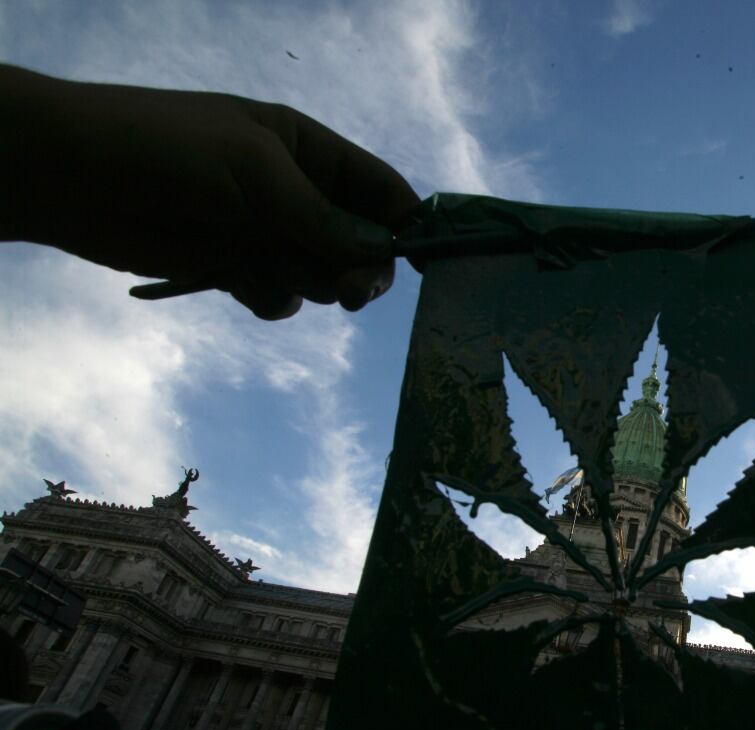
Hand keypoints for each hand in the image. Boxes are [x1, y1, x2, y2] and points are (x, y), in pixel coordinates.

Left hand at [1, 65, 419, 319]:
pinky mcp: (233, 266)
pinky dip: (273, 298)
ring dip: (311, 284)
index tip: (425, 265)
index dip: (407, 224)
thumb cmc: (169, 151)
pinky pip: (280, 295)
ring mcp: (264, 232)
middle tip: (352, 293)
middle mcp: (294, 192)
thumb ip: (322, 218)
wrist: (72, 177)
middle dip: (361, 267)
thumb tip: (381, 255)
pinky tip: (244, 286)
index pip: (378, 189)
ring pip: (321, 274)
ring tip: (273, 274)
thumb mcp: (258, 173)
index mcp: (306, 150)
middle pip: (359, 241)